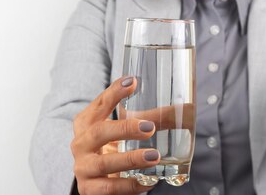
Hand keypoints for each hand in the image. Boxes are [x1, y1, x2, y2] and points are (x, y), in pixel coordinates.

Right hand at [71, 76, 160, 194]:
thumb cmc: (112, 149)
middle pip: (99, 132)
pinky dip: (129, 185)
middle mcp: (81, 143)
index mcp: (87, 123)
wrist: (97, 183)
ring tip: (154, 156)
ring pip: (104, 163)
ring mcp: (83, 168)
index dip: (114, 92)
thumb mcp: (125, 132)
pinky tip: (147, 182)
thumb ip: (147, 119)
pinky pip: (109, 188)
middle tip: (149, 127)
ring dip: (130, 159)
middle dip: (124, 129)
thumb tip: (184, 109)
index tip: (133, 82)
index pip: (100, 103)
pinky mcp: (89, 190)